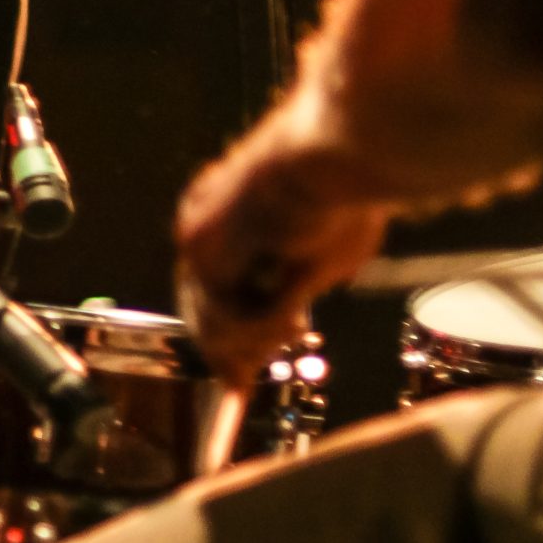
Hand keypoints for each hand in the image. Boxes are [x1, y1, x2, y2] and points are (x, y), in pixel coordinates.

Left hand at [174, 134, 389, 385]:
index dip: (223, 335)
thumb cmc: (343, 195)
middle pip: (200, 309)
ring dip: (257, 338)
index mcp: (225, 216)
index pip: (213, 287)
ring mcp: (199, 239)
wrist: (333, 158)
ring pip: (214, 320)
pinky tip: (292, 313)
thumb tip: (288, 315)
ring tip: (295, 322)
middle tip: (240, 384)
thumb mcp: (321, 253)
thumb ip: (294, 286)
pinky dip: (263, 326)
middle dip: (224, 354)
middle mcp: (201, 225)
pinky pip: (229, 317)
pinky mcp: (207, 254)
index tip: (235, 372)